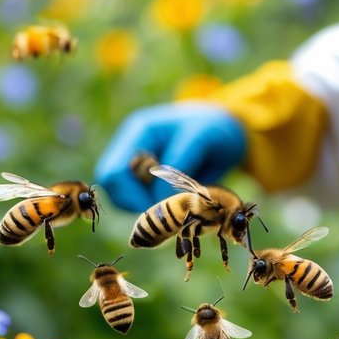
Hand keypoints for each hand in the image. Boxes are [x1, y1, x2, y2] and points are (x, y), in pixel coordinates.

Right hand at [94, 103, 246, 211]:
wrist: (225, 131)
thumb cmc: (213, 128)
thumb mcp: (202, 138)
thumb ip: (180, 162)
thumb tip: (160, 198)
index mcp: (139, 132)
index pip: (113, 173)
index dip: (133, 196)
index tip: (164, 203)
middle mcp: (131, 150)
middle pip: (113, 189)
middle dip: (138, 204)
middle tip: (172, 207)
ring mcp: (136, 166)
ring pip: (122, 200)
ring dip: (147, 208)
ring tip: (178, 202)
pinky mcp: (145, 181)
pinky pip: (137, 204)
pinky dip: (155, 210)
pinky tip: (177, 202)